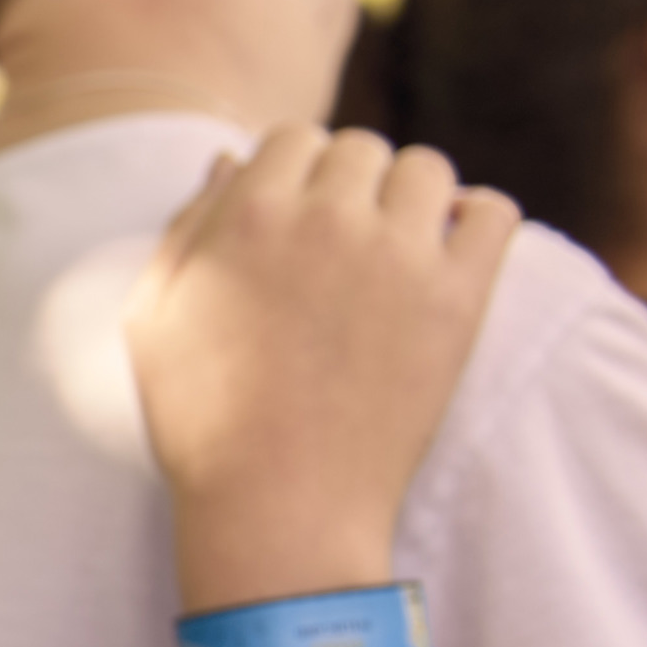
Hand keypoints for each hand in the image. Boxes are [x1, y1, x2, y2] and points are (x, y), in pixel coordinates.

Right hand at [127, 127, 513, 608]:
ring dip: (412, 197)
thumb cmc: (202, 422)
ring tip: (397, 248)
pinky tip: (450, 254)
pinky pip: (493, 214)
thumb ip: (185, 227)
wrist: (279, 508)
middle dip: (351, 186)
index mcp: (250, 215)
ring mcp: (398, 256)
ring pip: (428, 169)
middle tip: (344, 246)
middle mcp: (327, 220)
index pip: (293, 138)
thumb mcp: (154, 318)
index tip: (299, 220)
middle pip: (361, 149)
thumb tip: (230, 160)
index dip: (296, 174)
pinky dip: (478, 220)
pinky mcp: (457, 300)